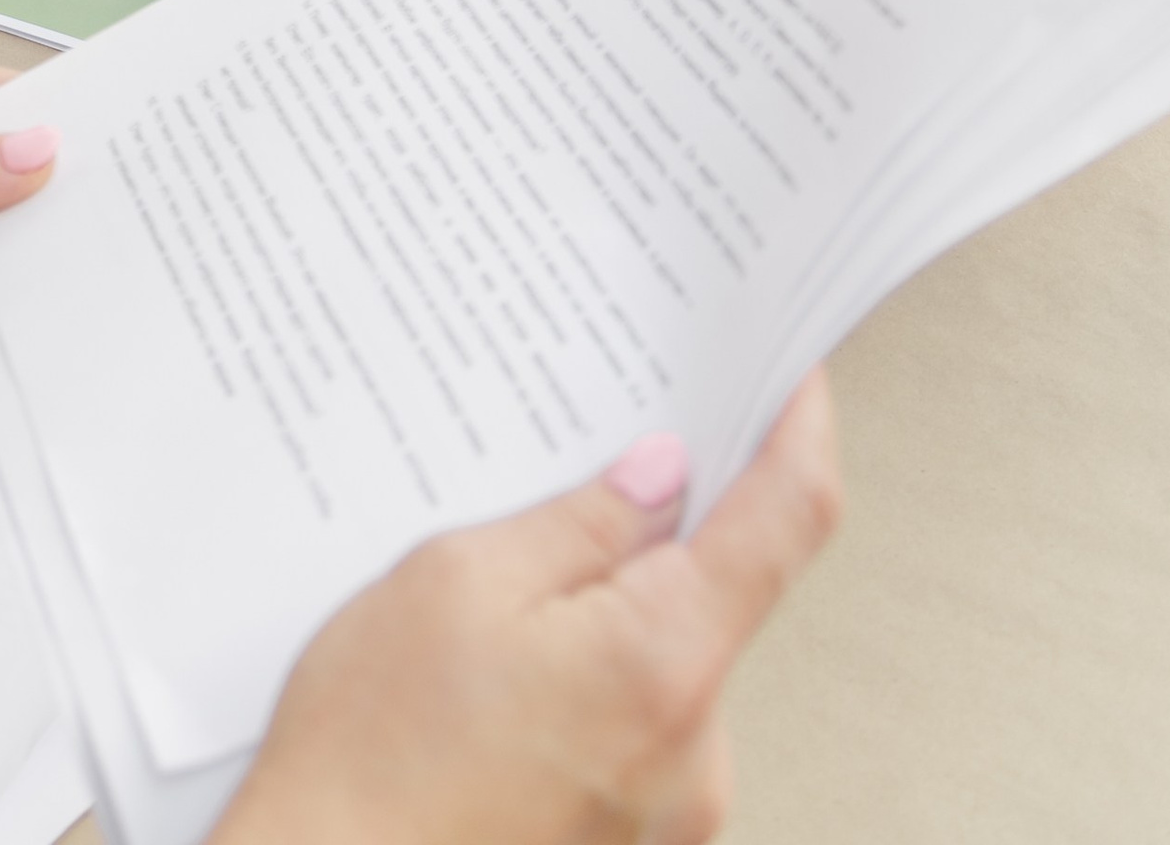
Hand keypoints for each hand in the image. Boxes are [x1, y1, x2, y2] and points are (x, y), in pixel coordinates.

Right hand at [214, 382, 839, 844]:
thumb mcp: (458, 582)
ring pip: (671, 661)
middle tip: (581, 469)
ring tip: (502, 598)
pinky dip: (592, 680)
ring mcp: (668, 814)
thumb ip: (579, 522)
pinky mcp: (628, 843)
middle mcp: (692, 753)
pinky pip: (638, 726)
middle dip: (661, 528)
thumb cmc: (370, 766)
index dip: (798, 427)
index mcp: (664, 664)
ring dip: (612, 612)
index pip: (788, 517)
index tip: (791, 372)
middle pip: (723, 593)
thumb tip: (660, 477)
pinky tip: (506, 672)